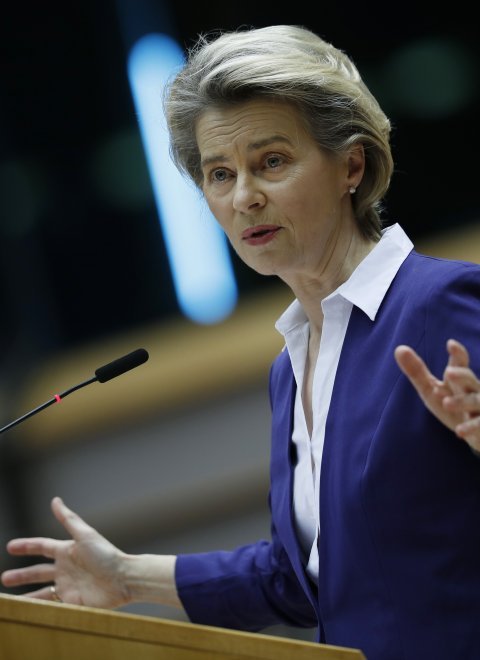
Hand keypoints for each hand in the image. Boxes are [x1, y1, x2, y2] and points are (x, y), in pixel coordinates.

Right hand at [1, 497, 129, 607]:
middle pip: (37, 572)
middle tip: (4, 578)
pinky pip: (52, 606)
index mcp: (67, 551)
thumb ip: (68, 519)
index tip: (10, 546)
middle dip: (21, 575)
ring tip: (9, 601)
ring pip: (42, 592)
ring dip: (26, 595)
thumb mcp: (85, 535)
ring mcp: (69, 586)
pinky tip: (27, 612)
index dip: (26, 546)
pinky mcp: (73, 602)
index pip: (42, 547)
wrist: (123, 579)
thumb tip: (55, 500)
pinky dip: (39, 608)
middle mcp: (66, 569)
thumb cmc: (106, 555)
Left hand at [394, 339, 479, 452]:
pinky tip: (460, 431)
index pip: (460, 363)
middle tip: (448, 372)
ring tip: (446, 403)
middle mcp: (472, 390)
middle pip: (470, 379)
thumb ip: (416, 371)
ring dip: (462, 402)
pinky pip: (479, 425)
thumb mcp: (431, 390)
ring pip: (475, 401)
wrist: (473, 432)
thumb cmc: (451, 405)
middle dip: (461, 375)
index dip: (457, 354)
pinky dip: (471, 427)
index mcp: (459, 379)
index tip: (450, 344)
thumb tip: (398, 348)